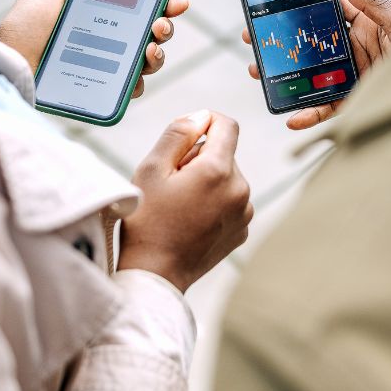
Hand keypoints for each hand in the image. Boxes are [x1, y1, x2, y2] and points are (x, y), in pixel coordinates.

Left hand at [0, 0, 189, 98]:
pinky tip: (135, 76)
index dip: (165, 3)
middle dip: (166, 27)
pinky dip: (138, 83)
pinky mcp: (101, 89)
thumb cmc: (25, 25)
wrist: (9, 62)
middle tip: (159, 25)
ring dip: (159, 54)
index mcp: (104, 13)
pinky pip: (130, 89)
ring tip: (149, 49)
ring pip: (148, 61)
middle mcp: (110, 39)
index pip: (144, 7)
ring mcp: (108, 66)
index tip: (175, 1)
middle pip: (152, 33)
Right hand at [120, 110, 252, 292]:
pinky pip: (230, 202)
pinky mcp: (241, 230)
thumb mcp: (151, 169)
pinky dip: (214, 202)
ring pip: (227, 178)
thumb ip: (178, 134)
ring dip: (207, 180)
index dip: (206, 122)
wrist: (155, 274)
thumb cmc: (146, 221)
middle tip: (171, 182)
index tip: (186, 135)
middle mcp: (240, 189)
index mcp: (218, 170)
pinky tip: (189, 219)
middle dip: (199, 158)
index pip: (227, 125)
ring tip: (179, 204)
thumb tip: (201, 116)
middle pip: (224, 154)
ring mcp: (244, 212)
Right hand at [244, 0, 390, 129]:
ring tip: (259, 73)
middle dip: (282, 43)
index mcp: (366, 24)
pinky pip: (328, 108)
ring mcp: (354, 76)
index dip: (300, 7)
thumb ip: (372, 1)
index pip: (327, 11)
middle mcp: (356, 49)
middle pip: (312, 45)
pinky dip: (310, 114)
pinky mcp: (357, 102)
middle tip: (254, 40)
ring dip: (285, 76)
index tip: (273, 3)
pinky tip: (292, 117)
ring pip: (313, 75)